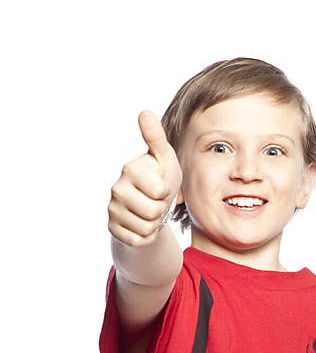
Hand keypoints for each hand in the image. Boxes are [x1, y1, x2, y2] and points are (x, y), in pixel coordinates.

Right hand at [108, 111, 182, 246]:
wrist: (151, 209)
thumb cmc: (160, 179)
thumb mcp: (166, 159)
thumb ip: (156, 137)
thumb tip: (144, 112)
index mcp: (130, 169)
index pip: (160, 191)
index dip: (167, 191)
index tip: (161, 185)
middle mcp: (116, 189)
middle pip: (153, 211)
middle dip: (162, 209)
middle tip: (158, 201)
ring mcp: (112, 209)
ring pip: (147, 227)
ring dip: (156, 222)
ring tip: (151, 211)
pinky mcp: (113, 229)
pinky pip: (139, 240)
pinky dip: (147, 236)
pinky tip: (143, 223)